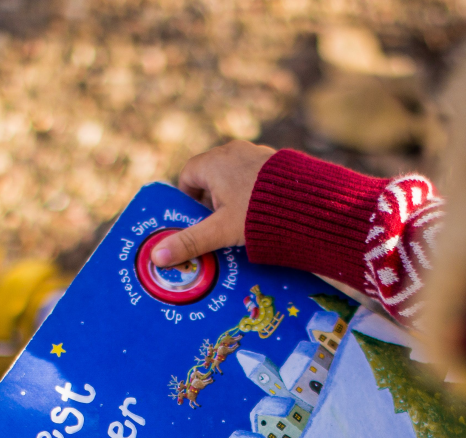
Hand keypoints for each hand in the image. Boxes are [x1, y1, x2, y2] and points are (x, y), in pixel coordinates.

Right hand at [151, 140, 275, 267]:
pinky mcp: (276, 163)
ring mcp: (257, 155)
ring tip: (239, 224)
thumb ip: (188, 242)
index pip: (188, 175)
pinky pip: (254, 178)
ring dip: (231, 199)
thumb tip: (156, 257)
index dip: (187, 198)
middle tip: (216, 227)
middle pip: (210, 177)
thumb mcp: (219, 231)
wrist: (309, 202)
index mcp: (214, 161)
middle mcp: (234, 151)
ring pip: (233, 177)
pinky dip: (251, 195)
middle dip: (210, 202)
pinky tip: (260, 215)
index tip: (194, 219)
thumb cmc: (257, 213)